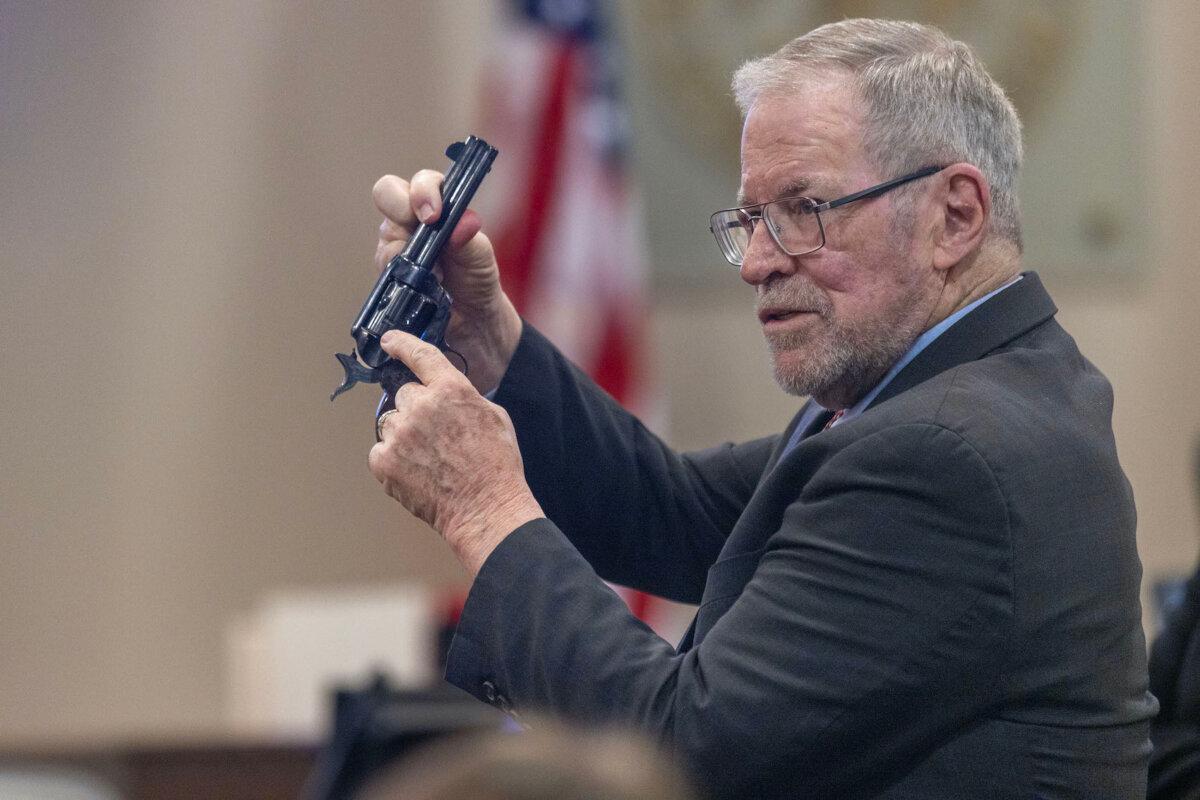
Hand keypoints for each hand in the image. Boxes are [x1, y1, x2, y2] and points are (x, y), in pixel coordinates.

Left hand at [368, 329, 543, 576]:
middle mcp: (420, 406)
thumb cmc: (496, 464)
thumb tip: (443, 390)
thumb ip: (463, 395)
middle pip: (404, 394)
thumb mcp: (493, 415)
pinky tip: (418, 472)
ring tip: (431, 458)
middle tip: (437, 435)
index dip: (401, 344)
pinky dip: (394, 460)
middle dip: (417, 409)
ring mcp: (399, 434)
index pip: (419, 354)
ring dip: (405, 434)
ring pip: (391, 422)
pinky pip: (381, 450)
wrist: (485, 508)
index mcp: (451, 388)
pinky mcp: (384, 462)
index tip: (389, 340)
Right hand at [373, 172, 521, 394]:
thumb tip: (463, 222)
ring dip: (410, 256)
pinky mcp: (387, 279)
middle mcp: (407, 223)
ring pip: (385, 239)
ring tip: (437, 275)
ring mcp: (393, 250)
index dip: (421, 191)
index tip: (434, 215)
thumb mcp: (480, 256)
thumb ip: (469, 238)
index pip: (418, 182)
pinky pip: (383, 273)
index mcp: (433, 208)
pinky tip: (424, 290)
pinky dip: (404, 282)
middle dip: (402, 209)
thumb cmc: (476, 280)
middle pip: (386, 194)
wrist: (474, 323)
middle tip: (424, 229)